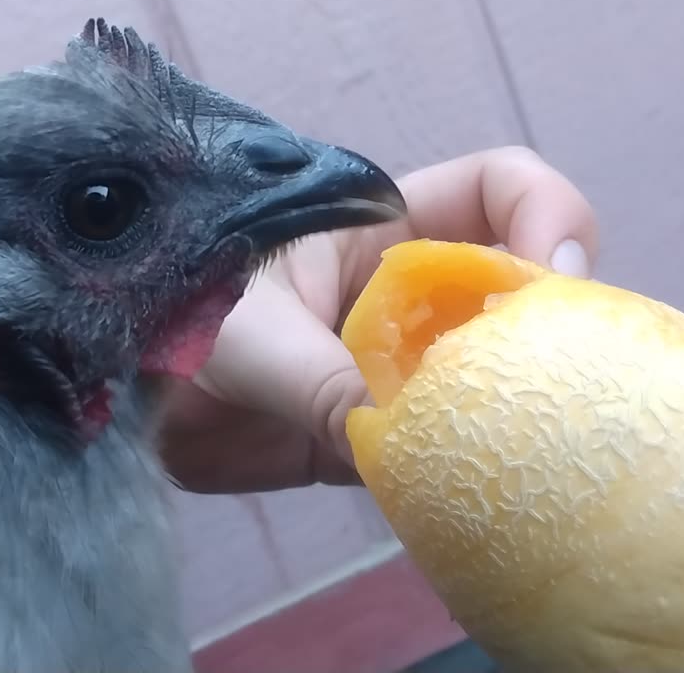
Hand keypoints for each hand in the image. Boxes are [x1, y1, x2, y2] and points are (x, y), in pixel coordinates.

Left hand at [157, 146, 599, 493]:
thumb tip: (388, 435)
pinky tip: (478, 494)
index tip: (551, 278)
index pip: (497, 189)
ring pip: (496, 376)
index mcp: (383, 228)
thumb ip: (313, 380)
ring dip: (518, 409)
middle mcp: (411, 294)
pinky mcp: (380, 435)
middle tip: (564, 379)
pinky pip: (446, 450)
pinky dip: (466, 472)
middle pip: (523, 290)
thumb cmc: (169, 314)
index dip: (547, 216)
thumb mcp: (242, 333)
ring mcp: (401, 366)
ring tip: (533, 446)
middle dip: (554, 328)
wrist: (119, 397)